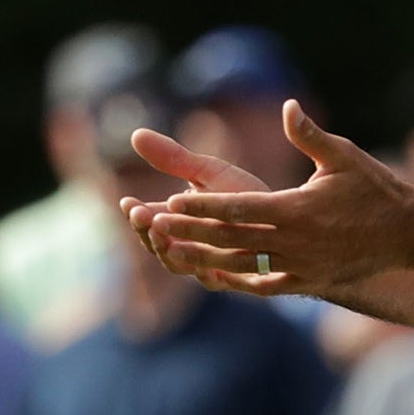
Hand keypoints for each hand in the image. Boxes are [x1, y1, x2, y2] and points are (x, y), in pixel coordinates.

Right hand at [121, 130, 267, 292]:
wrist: (286, 216)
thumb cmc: (244, 193)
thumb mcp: (207, 171)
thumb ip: (174, 158)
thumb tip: (136, 135)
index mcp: (177, 220)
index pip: (147, 221)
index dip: (136, 215)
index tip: (127, 203)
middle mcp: (187, 245)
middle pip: (157, 245)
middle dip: (146, 231)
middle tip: (140, 216)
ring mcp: (206, 263)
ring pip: (178, 264)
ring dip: (166, 250)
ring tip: (162, 232)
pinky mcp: (230, 278)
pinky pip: (210, 279)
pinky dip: (200, 271)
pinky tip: (198, 262)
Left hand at [140, 102, 413, 294]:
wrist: (410, 236)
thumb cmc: (377, 190)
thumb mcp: (344, 156)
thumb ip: (310, 135)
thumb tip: (287, 106)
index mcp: (299, 210)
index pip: (239, 209)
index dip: (202, 207)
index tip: (171, 200)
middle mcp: (296, 243)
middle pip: (231, 239)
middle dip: (189, 232)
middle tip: (152, 225)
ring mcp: (301, 267)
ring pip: (241, 266)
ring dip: (203, 259)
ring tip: (171, 253)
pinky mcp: (309, 283)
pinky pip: (264, 286)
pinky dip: (236, 281)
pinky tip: (213, 275)